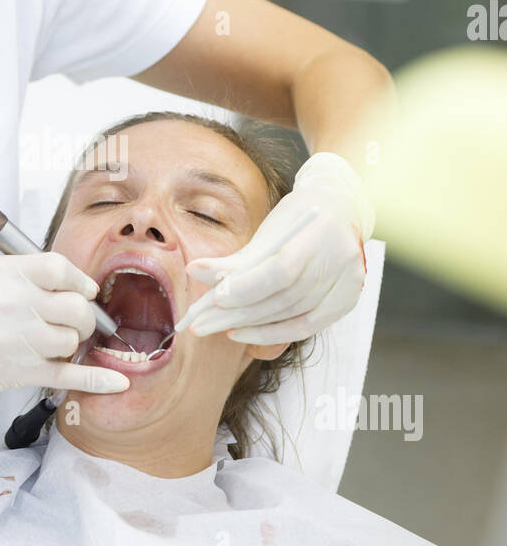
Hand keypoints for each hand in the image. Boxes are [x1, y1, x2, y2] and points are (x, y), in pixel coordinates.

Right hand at [0, 252, 129, 409]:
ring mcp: (18, 339)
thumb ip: (29, 276)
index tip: (84, 292)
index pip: (61, 268)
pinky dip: (97, 380)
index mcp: (6, 273)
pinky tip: (117, 382)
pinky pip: (68, 374)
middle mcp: (14, 302)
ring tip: (53, 347)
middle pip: (76, 306)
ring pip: (73, 339)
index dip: (80, 282)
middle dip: (83, 317)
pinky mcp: (19, 372)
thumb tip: (78, 285)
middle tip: (73, 324)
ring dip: (71, 345)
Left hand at [174, 153, 372, 343]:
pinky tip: (245, 333)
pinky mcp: (347, 300)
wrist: (338, 212)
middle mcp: (340, 259)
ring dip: (251, 326)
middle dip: (238, 313)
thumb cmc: (295, 219)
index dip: (247, 287)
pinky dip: (274, 334)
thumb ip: (236, 257)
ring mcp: (349, 282)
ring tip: (217, 327)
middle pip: (284, 297)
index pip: (281, 269)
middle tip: (201, 324)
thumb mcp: (268, 229)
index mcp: (320, 230)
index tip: (215, 299)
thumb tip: (196, 273)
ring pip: (292, 315)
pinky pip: (307, 327)